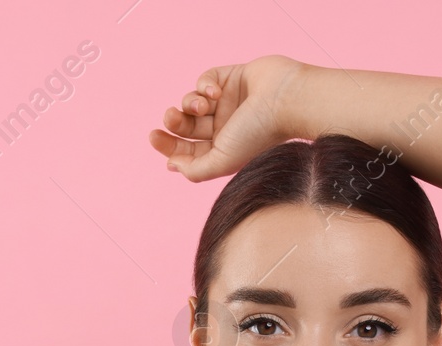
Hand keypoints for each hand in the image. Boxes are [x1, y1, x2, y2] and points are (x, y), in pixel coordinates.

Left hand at [148, 55, 307, 181]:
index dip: (168, 145)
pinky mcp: (231, 78)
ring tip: (204, 104)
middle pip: (186, 126)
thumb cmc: (258, 134)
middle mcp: (224, 127)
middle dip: (174, 121)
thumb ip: (195, 170)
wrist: (287, 100)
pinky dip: (204, 84)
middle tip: (170, 118)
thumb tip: (172, 165)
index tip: (154, 137)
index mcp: (222, 150)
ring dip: (190, 103)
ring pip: (192, 102)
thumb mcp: (223, 161)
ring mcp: (228, 102)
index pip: (187, 150)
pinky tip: (215, 91)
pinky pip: (205, 80)